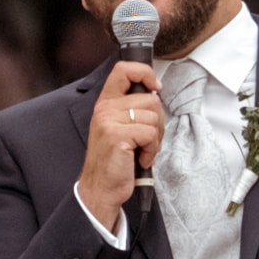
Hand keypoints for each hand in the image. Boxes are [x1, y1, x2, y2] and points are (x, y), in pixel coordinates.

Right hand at [80, 56, 164, 229]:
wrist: (100, 188)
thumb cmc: (114, 161)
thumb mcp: (119, 127)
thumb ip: (132, 109)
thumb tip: (155, 95)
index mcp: (106, 103)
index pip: (124, 69)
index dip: (145, 73)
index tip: (155, 87)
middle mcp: (105, 109)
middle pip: (150, 99)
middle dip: (158, 122)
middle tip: (148, 139)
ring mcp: (109, 121)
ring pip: (153, 117)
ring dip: (155, 139)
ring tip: (142, 151)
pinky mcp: (117, 136)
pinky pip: (150, 134)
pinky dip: (152, 150)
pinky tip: (140, 159)